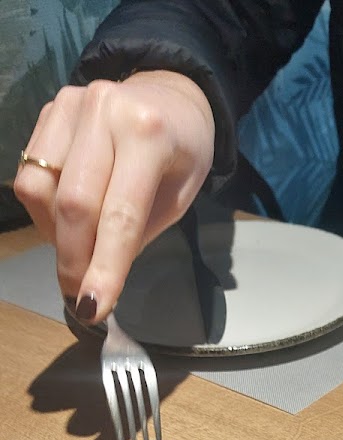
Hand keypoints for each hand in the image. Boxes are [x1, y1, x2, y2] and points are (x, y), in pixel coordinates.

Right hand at [14, 71, 214, 322]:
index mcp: (148, 134)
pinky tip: (67, 218)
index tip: (93, 309)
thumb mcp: (178, 197)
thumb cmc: (181, 154)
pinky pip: (30, 175)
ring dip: (54, 236)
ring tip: (80, 247)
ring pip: (40, 191)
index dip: (105, 267)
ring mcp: (70, 106)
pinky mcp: (48, 111)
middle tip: (81, 295)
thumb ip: (138, 231)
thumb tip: (97, 274)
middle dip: (74, 261)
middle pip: (73, 205)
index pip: (120, 215)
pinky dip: (44, 211)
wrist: (170, 96)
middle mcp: (104, 111)